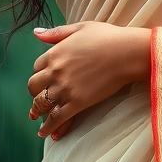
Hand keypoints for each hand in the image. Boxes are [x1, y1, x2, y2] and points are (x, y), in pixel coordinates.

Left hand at [27, 21, 150, 140]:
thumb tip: (35, 33)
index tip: (45, 78)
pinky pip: (57, 118)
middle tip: (39, 99)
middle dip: (35, 93)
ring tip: (37, 117)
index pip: (36, 67)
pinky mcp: (77, 103)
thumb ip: (56, 33)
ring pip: (42, 104)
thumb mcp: (80, 28)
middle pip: (34, 87)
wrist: (127, 53)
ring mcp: (65, 89)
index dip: (40, 73)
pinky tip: (46, 134)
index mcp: (55, 53)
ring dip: (38, 112)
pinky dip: (49, 127)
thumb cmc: (108, 37)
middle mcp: (56, 72)